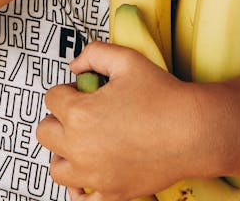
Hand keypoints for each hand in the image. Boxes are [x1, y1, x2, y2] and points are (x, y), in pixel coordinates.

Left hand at [36, 41, 200, 200]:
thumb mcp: (126, 59)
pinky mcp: (112, 193)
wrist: (194, 131)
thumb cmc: (163, 96)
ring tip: (83, 140)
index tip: (82, 90)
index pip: (51, 98)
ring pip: (56, 168)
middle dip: (59, 118)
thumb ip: (93, 53)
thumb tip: (75, 66)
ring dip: (63, 152)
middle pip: (46, 132)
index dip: (67, 89)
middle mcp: (80, 148)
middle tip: (81, 112)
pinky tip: (89, 172)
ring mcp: (95, 176)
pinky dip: (80, 188)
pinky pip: (81, 200)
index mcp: (79, 113)